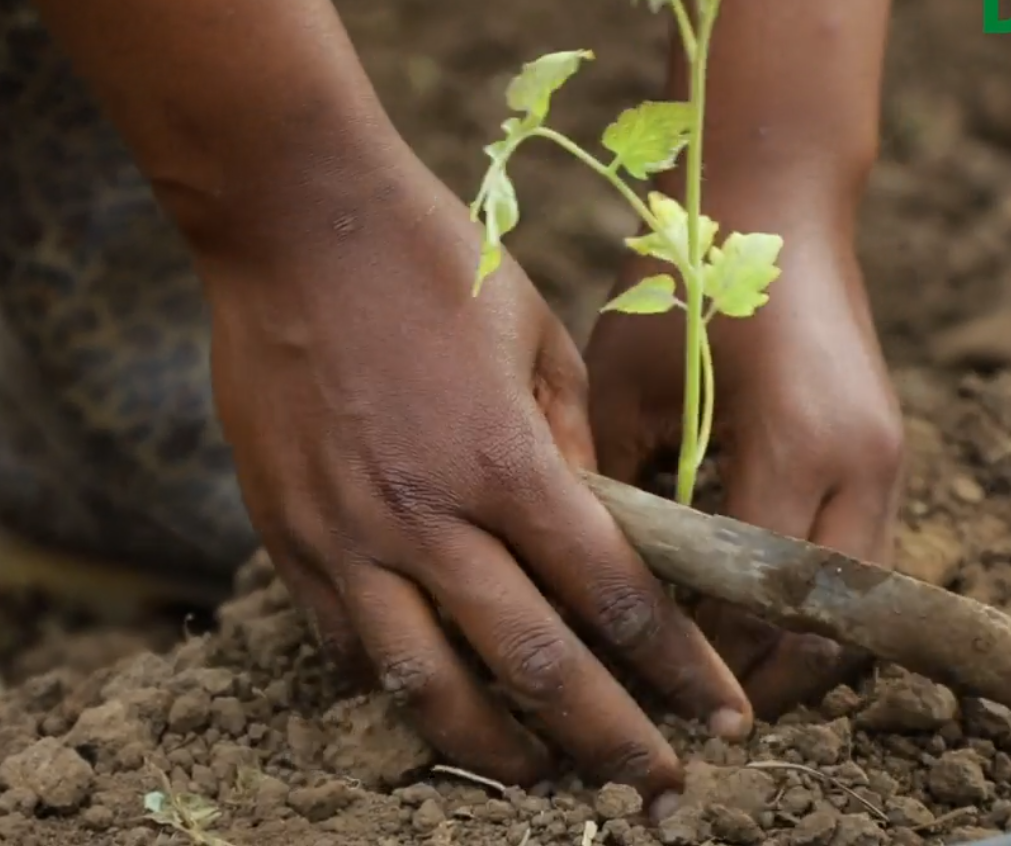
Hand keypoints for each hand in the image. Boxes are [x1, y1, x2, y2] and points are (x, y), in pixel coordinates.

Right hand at [193, 152, 751, 804]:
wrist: (292, 222)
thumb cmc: (432, 260)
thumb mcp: (539, 336)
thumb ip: (576, 444)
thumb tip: (598, 528)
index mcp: (507, 461)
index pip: (614, 596)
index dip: (678, 670)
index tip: (721, 718)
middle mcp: (427, 516)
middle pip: (532, 665)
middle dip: (607, 740)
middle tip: (656, 788)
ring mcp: (347, 535)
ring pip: (425, 685)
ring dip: (494, 748)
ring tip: (540, 777)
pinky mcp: (288, 536)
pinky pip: (347, 645)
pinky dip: (400, 686)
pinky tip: (437, 699)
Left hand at [585, 209, 903, 717]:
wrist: (776, 194)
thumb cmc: (684, 277)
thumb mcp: (628, 382)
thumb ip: (620, 488)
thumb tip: (598, 585)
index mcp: (800, 446)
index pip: (756, 600)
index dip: (704, 655)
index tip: (644, 685)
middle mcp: (865, 465)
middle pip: (827, 625)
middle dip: (760, 677)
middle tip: (687, 705)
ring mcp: (889, 459)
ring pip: (857, 604)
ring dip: (795, 645)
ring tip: (720, 673)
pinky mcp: (888, 452)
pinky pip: (862, 561)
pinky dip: (813, 600)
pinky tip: (749, 607)